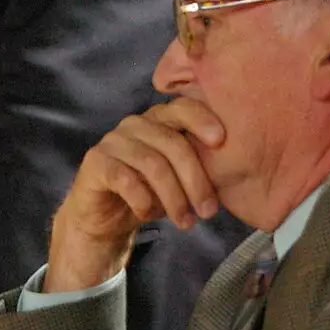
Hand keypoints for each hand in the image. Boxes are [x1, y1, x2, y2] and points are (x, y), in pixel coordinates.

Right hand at [45, 97, 224, 292]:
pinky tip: (149, 214)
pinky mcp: (95, 162)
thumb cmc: (148, 194)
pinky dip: (143, 200)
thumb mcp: (178, 179)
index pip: (182, 108)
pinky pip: (125, 178)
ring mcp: (113, 141)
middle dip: (195, 180)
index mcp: (158, 121)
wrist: (104, 220)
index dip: (202, 120)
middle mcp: (135, 125)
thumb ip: (197, 167)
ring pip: (152, 164)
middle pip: (173, 143)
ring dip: (173, 197)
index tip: (221, 141)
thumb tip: (234, 170)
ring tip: (185, 222)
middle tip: (208, 211)